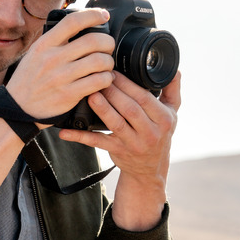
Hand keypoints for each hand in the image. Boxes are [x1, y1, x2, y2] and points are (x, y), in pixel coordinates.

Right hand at [6, 8, 114, 120]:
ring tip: (106, 65)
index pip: (72, 22)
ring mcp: (61, 77)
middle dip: (107, 42)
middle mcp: (53, 58)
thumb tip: (81, 25)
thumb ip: (55, 40)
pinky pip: (98, 81)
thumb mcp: (35, 52)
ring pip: (99, 61)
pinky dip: (107, 78)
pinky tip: (103, 79)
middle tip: (108, 47)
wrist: (18, 107)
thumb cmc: (29, 78)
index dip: (93, 15)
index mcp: (45, 44)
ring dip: (108, 62)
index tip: (104, 16)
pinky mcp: (69, 94)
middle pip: (92, 41)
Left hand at [59, 70, 181, 229]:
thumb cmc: (159, 135)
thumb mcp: (172, 114)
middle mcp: (150, 133)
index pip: (145, 98)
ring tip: (90, 94)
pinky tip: (66, 132)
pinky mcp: (117, 152)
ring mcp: (133, 144)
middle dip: (113, 92)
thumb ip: (172, 90)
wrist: (150, 169)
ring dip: (102, 108)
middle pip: (130, 109)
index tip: (113, 71)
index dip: (128, 84)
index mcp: (164, 120)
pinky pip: (97, 143)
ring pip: (116, 124)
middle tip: (98, 77)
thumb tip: (174, 69)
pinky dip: (80, 136)